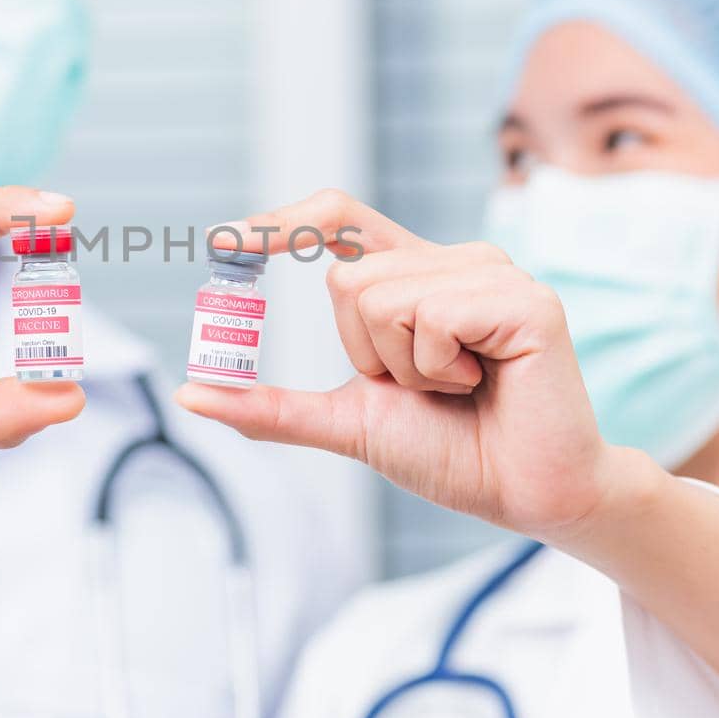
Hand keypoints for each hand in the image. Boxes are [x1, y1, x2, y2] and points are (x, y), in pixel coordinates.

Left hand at [175, 188, 621, 539]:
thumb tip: (190, 392)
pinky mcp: (525, 299)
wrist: (528, 497)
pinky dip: (438, 367)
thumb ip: (272, 406)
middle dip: (365, 353)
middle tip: (424, 388)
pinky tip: (484, 383)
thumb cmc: (451, 452)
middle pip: (346, 278)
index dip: (280, 222)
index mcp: (418, 276)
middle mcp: (455, 261)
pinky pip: (430, 315)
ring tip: (459, 388)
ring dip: (404, 367)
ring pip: (381, 296)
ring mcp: (493, 273)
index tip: (220, 241)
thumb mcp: (346, 421)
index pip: (339, 220)